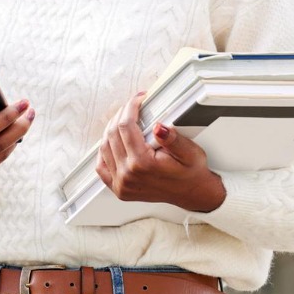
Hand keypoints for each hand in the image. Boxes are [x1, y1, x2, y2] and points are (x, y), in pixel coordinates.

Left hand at [95, 90, 225, 212]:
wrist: (191, 193)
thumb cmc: (190, 173)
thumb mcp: (190, 152)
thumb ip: (173, 139)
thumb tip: (158, 127)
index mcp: (142, 164)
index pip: (126, 126)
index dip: (130, 108)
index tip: (137, 100)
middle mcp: (128, 175)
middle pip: (113, 135)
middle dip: (121, 115)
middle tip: (131, 106)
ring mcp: (121, 184)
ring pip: (104, 148)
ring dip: (111, 130)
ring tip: (122, 120)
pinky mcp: (119, 189)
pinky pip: (102, 167)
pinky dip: (104, 151)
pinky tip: (112, 142)